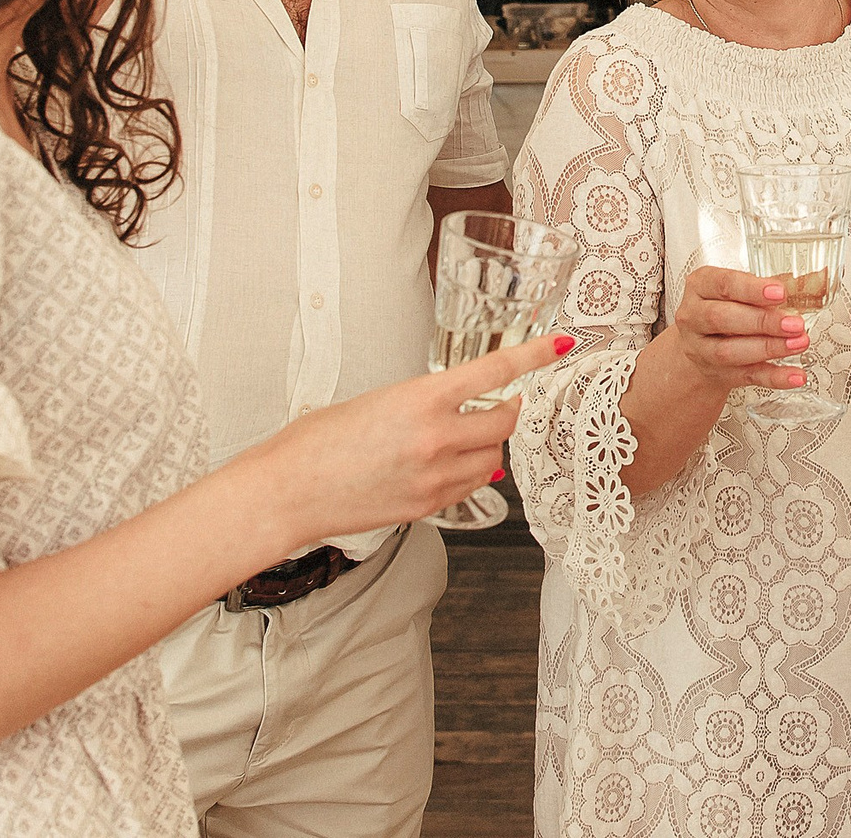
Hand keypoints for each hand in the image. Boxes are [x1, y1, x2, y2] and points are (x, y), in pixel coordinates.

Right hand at [254, 333, 568, 535]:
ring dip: (489, 446)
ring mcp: (434, 478)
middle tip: (504, 402)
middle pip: (505, 423)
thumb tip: (458, 409)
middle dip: (509, 411)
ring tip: (464, 437)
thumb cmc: (319, 440)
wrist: (289, 490)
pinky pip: (470, 487)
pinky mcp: (428, 507)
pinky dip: (470, 474)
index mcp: (421, 399)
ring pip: (493, 460)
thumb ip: (424, 403)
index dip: (534, 355)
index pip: (495, 371)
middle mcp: (436, 439)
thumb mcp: (377, 401)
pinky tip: (447, 465)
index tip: (560, 343)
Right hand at [658, 265, 811, 393]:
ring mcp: (702, 348)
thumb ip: (770, 286)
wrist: (700, 345)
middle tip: (794, 323)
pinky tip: (795, 375)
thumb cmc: (723, 308)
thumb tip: (813, 281)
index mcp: (701, 286)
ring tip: (798, 343)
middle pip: (722, 319)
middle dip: (762, 321)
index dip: (751, 289)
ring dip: (769, 348)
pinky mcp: (718, 373)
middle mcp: (695, 317)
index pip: (723, 284)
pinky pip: (747, 376)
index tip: (779, 292)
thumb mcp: (737, 290)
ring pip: (730, 351)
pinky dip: (774, 377)